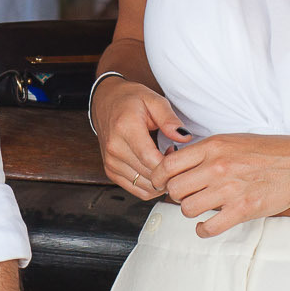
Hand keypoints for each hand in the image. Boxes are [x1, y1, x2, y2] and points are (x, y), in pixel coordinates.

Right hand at [91, 76, 188, 201]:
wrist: (105, 102)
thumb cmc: (130, 100)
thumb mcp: (153, 100)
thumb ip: (169, 119)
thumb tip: (184, 137)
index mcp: (125, 128)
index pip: (150, 158)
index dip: (170, 163)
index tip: (178, 154)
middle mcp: (114, 148)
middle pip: (149, 175)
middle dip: (168, 172)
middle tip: (174, 157)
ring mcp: (111, 162)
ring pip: (145, 187)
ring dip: (161, 180)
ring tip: (164, 161)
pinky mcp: (110, 172)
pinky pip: (137, 190)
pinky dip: (151, 186)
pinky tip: (155, 170)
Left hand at [151, 135, 289, 236]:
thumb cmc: (267, 151)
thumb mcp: (231, 140)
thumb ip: (205, 151)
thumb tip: (177, 164)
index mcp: (213, 146)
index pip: (168, 164)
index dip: (159, 177)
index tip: (161, 183)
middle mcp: (217, 166)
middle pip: (174, 189)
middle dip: (176, 195)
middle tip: (185, 196)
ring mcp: (230, 189)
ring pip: (187, 208)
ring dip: (190, 211)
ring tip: (200, 208)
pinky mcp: (242, 209)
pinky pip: (208, 228)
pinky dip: (203, 230)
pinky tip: (207, 225)